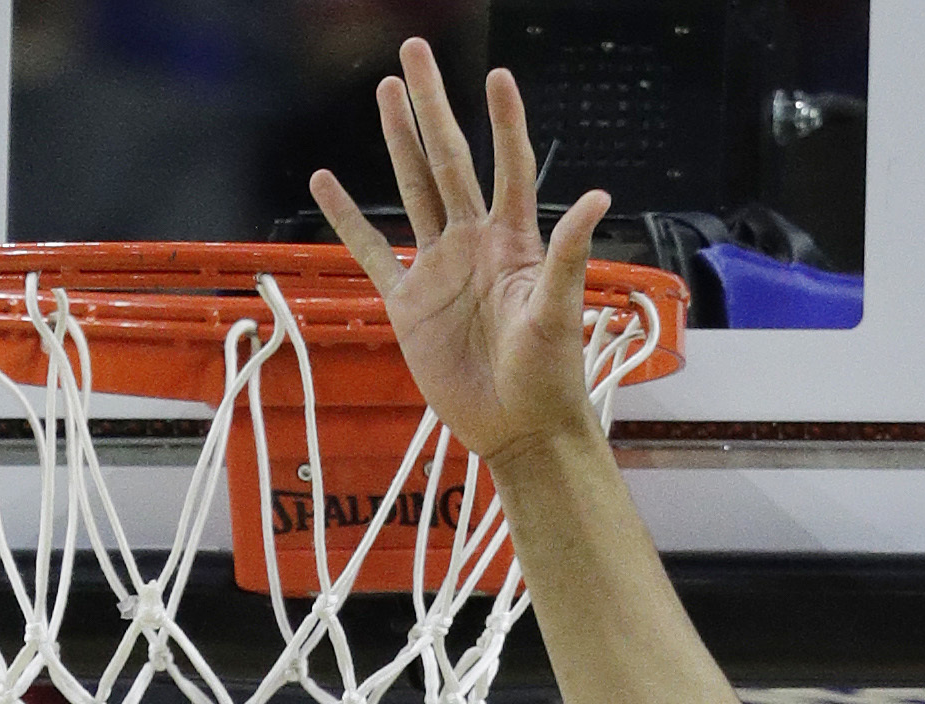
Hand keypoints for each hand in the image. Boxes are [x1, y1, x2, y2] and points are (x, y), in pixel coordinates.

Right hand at [309, 40, 612, 471]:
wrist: (518, 429)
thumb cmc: (551, 376)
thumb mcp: (561, 313)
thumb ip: (570, 254)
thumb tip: (597, 197)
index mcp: (513, 241)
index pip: (509, 166)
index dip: (504, 122)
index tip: (496, 75)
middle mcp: (474, 242)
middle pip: (448, 160)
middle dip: (432, 105)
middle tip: (415, 51)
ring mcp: (439, 268)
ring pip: (413, 190)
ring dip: (398, 141)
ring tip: (386, 92)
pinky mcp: (410, 303)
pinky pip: (373, 252)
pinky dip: (348, 219)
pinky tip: (326, 182)